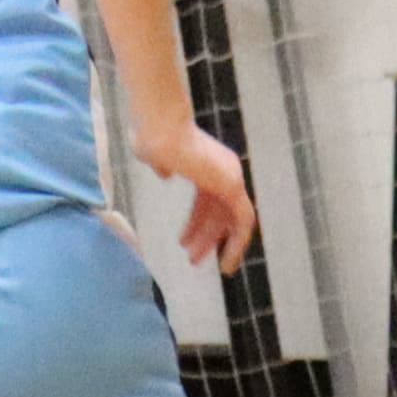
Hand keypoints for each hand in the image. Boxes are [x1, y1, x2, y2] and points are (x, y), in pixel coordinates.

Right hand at [141, 119, 256, 274]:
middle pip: (219, 211)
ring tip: (195, 262)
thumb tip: (165, 173)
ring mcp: (231, 176)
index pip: (208, 200)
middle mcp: (224, 169)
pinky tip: (225, 262)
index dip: (197, 223)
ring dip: (215, 243)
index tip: (185, 242)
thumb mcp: (155, 155)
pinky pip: (243, 221)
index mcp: (207, 162)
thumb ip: (162, 165)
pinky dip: (237, 243)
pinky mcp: (233, 187)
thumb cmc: (152, 139)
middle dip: (205, 236)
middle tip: (192, 258)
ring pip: (230, 219)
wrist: (159, 133)